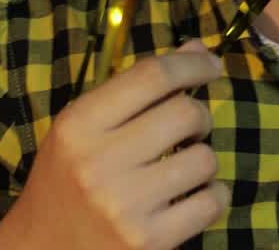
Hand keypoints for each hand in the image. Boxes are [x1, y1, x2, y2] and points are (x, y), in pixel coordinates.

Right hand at [0, 40, 228, 249]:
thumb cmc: (66, 183)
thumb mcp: (84, 129)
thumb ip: (136, 88)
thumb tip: (198, 49)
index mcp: (78, 126)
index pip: (152, 76)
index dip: (192, 64)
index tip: (210, 65)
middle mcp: (98, 163)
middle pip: (186, 113)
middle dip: (199, 117)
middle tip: (188, 130)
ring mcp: (125, 206)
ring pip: (205, 159)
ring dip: (202, 160)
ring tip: (179, 170)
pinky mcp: (150, 242)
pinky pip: (212, 201)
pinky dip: (211, 195)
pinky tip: (189, 199)